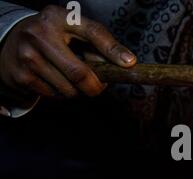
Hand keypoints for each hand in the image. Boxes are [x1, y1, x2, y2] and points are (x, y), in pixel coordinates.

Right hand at [0, 5, 135, 97]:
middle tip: (99, 86)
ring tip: (71, 78)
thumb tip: (124, 64)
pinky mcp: (21, 76)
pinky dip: (61, 94)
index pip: (92, 32)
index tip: (130, 63)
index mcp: (58, 17)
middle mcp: (40, 33)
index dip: (113, 49)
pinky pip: (54, 95)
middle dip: (95, 86)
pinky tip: (56, 81)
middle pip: (79, 73)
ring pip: (68, 89)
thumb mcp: (73, 32)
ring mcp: (27, 55)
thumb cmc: (54, 38)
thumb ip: (97, 44)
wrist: (12, 44)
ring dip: (77, 91)